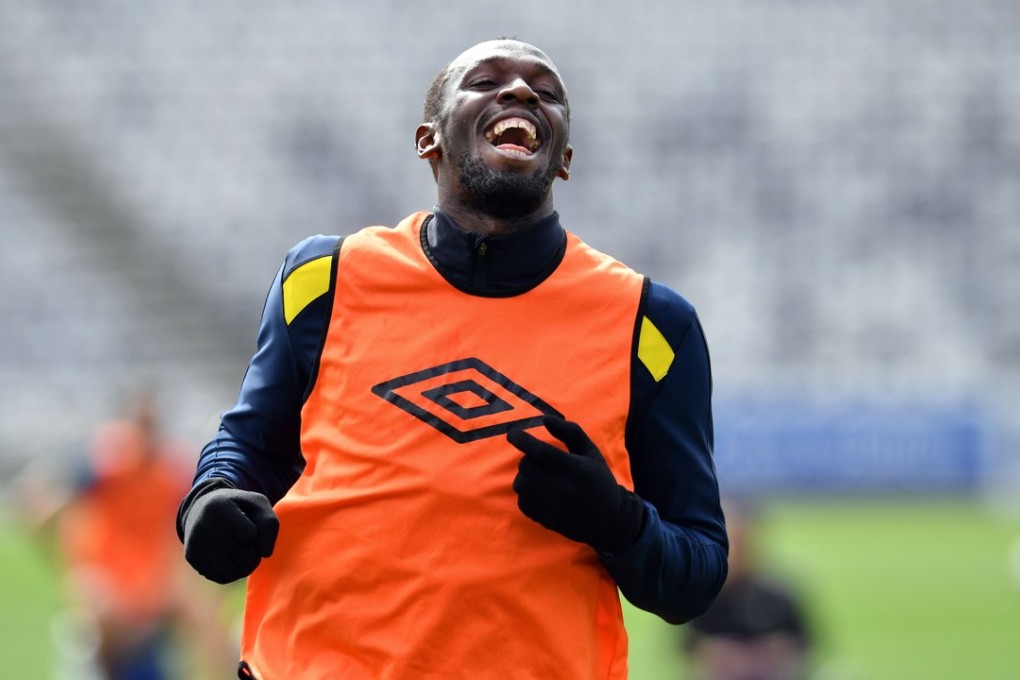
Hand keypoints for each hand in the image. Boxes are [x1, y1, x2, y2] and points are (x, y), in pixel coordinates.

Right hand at [180, 482, 279, 583]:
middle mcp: (203, 528)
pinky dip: (233, 572)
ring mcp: (196, 545)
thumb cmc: (238, 507)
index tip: (248, 523)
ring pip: (234, 572)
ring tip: (244, 551)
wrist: (203, 508)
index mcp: (219, 508)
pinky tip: (231, 558)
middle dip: (253, 550)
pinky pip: (222, 577)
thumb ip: (269, 524)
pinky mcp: (193, 559)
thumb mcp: (258, 504)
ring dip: (246, 565)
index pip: (251, 535)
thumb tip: (265, 554)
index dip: (256, 532)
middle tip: (247, 539)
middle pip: (246, 556)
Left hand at [507, 416, 644, 554]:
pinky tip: (542, 494)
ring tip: (541, 478)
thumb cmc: (599, 480)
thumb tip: (545, 418)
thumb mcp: (591, 452)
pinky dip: (527, 495)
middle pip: (526, 466)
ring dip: (526, 477)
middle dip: (528, 459)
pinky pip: (522, 502)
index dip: (522, 440)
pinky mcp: (546, 520)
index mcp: (576, 468)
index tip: (512, 433)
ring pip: (520, 484)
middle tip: (540, 462)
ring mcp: (553, 506)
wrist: (610, 521)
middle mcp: (563, 488)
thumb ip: (569, 432)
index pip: (541, 452)